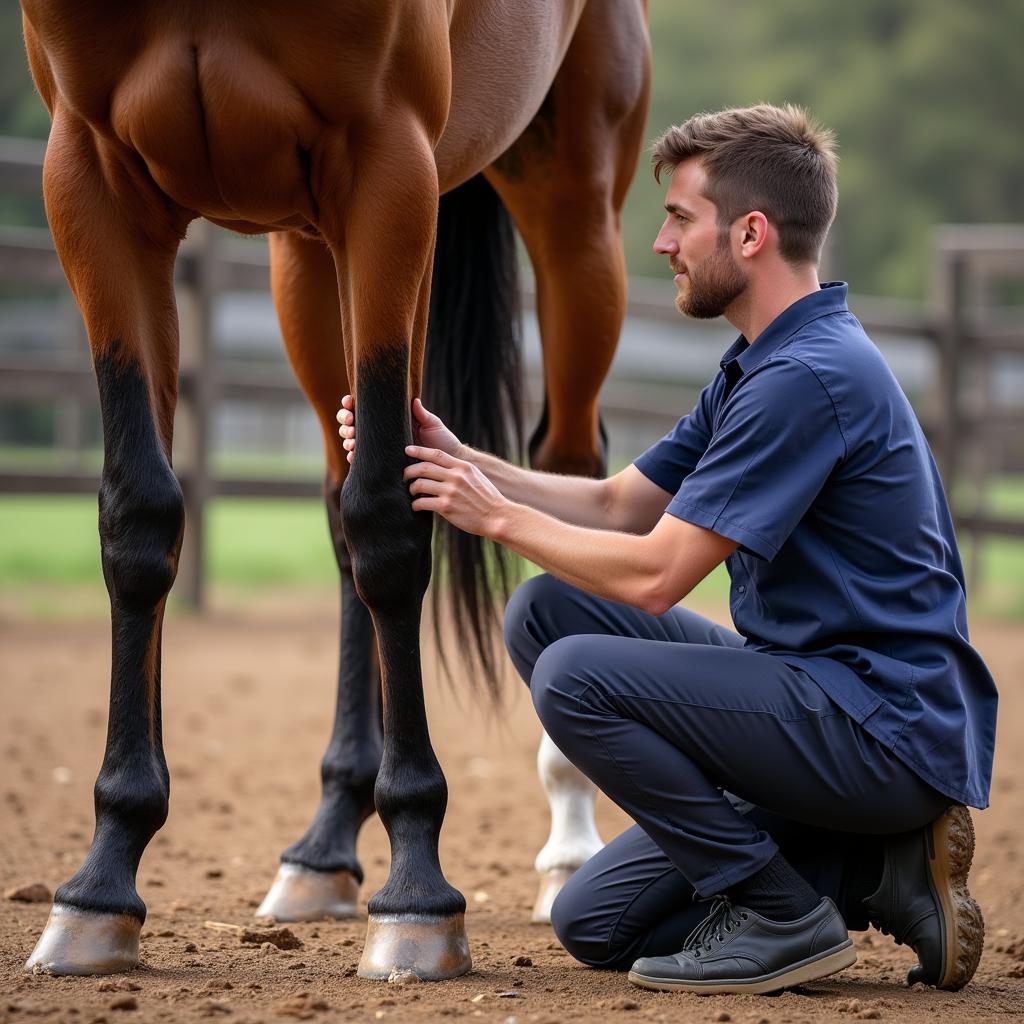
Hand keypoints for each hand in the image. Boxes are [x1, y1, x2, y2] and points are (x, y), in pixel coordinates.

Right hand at [336, 395, 461, 463]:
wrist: (445, 466)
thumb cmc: (440, 441)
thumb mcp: (432, 425)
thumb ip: (421, 414)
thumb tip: (414, 400)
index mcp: (389, 417)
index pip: (364, 407)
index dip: (351, 403)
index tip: (349, 401)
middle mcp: (381, 431)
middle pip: (351, 423)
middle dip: (345, 420)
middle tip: (350, 421)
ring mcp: (379, 447)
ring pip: (352, 440)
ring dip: (347, 439)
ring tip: (352, 440)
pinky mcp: (380, 464)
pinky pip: (360, 461)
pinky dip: (353, 457)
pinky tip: (353, 455)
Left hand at [404, 445, 506, 536]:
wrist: (497, 517)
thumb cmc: (487, 498)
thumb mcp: (476, 477)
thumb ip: (460, 470)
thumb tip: (442, 466)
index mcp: (463, 467)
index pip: (436, 454)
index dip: (419, 450)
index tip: (408, 450)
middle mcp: (456, 477)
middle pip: (424, 468)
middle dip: (409, 471)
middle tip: (405, 476)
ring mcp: (450, 492)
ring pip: (420, 484)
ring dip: (412, 488)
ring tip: (413, 492)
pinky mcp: (446, 507)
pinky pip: (422, 502)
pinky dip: (416, 504)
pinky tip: (417, 506)